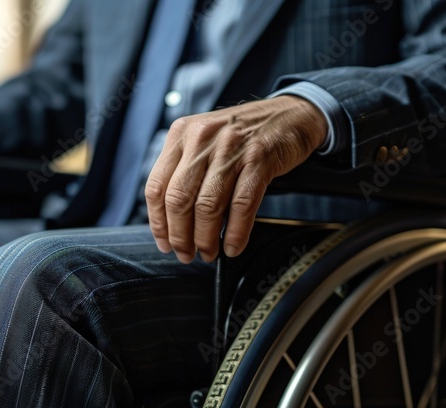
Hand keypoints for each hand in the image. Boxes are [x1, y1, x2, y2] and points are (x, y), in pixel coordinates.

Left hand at [145, 96, 327, 261]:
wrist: (289, 115)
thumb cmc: (243, 135)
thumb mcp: (204, 141)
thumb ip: (184, 169)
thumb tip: (169, 220)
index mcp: (181, 134)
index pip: (156, 187)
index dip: (159, 223)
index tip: (165, 243)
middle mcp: (202, 138)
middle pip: (179, 200)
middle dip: (180, 236)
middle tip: (187, 254)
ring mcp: (231, 148)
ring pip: (208, 206)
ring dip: (206, 238)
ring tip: (209, 253)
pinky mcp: (259, 158)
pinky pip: (241, 205)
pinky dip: (236, 233)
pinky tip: (233, 246)